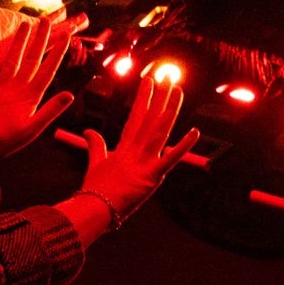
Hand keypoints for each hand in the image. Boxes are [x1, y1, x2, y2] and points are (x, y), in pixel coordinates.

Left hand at [0, 16, 76, 167]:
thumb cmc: (5, 141)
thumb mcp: (33, 129)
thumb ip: (51, 110)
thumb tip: (69, 95)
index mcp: (30, 97)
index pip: (48, 71)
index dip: (58, 53)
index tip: (66, 36)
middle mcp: (16, 88)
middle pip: (31, 59)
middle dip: (40, 40)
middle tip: (46, 21)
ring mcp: (0, 88)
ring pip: (12, 60)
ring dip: (19, 42)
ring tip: (26, 24)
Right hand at [79, 67, 199, 224]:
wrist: (94, 209)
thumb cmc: (94, 191)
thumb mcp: (95, 164)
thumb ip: (95, 145)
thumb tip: (87, 130)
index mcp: (124, 147)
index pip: (136, 117)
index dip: (144, 98)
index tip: (149, 80)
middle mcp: (136, 150)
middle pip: (151, 118)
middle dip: (160, 96)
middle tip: (168, 76)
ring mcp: (145, 162)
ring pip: (160, 130)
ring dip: (170, 109)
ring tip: (177, 90)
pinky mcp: (153, 176)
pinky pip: (171, 159)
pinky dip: (184, 145)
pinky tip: (195, 131)